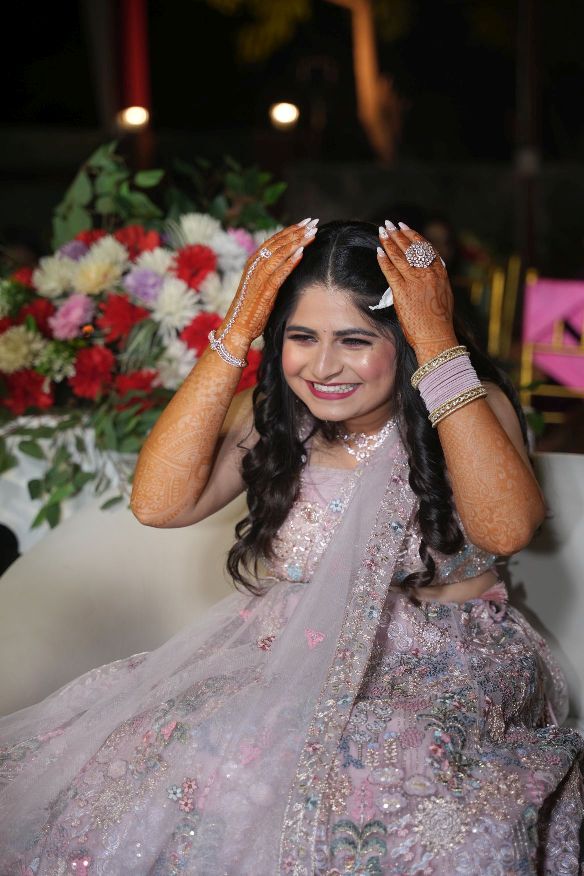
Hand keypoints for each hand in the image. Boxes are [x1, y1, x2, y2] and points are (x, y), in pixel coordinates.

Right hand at [220, 219, 318, 343]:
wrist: (237, 328)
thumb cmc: (251, 309)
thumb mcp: (260, 286)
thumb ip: (271, 274)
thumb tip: (287, 264)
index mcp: (253, 263)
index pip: (274, 241)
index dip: (290, 230)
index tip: (306, 222)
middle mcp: (254, 267)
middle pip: (278, 243)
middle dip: (297, 232)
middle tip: (314, 222)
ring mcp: (258, 278)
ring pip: (279, 254)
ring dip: (297, 242)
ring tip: (312, 233)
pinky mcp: (264, 291)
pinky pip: (279, 273)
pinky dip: (290, 262)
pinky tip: (302, 253)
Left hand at [376, 221, 456, 358]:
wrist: (436, 337)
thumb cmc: (439, 321)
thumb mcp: (443, 296)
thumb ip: (436, 281)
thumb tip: (430, 273)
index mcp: (440, 273)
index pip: (425, 248)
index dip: (413, 235)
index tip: (405, 227)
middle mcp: (428, 274)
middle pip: (411, 248)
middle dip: (398, 234)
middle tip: (389, 224)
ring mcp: (415, 282)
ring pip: (400, 256)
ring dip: (389, 242)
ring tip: (382, 232)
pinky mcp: (402, 291)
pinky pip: (391, 271)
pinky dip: (384, 260)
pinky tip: (379, 251)